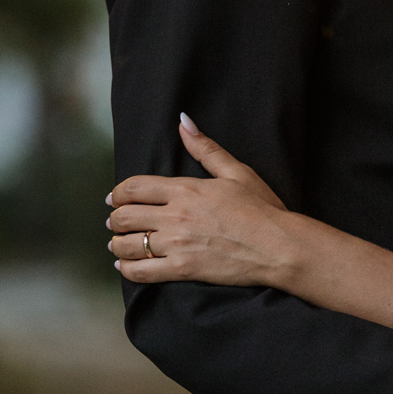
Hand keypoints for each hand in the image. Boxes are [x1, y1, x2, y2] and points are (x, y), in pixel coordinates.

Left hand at [107, 117, 291, 285]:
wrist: (277, 246)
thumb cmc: (261, 208)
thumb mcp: (236, 171)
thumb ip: (205, 148)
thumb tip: (183, 122)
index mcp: (185, 189)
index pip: (135, 187)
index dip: (119, 193)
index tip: (115, 198)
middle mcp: (175, 216)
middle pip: (125, 217)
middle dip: (114, 218)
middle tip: (115, 221)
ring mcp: (176, 244)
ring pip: (127, 245)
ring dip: (117, 244)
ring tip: (118, 244)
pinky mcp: (181, 270)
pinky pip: (140, 272)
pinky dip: (126, 269)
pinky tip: (125, 266)